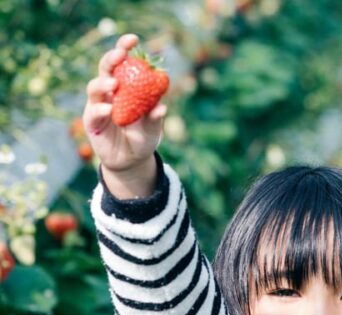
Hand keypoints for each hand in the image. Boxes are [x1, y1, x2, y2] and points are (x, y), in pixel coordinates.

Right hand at [82, 34, 165, 192]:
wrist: (131, 161)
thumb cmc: (143, 139)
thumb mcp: (153, 129)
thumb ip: (155, 118)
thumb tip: (162, 107)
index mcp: (127, 87)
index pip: (124, 63)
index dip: (125, 48)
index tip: (133, 39)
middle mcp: (110, 92)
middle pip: (105, 69)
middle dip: (111, 58)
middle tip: (120, 55)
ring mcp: (98, 105)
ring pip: (94, 87)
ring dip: (103, 82)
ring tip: (114, 83)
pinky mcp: (92, 122)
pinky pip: (93, 112)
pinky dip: (100, 109)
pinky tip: (108, 110)